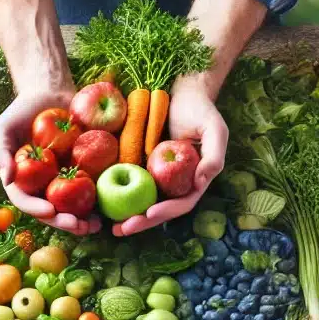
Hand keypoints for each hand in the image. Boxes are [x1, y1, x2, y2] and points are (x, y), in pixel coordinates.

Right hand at [0, 88, 101, 235]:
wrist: (50, 93)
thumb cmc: (22, 110)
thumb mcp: (4, 127)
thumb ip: (1, 152)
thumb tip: (7, 178)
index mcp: (23, 182)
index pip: (27, 201)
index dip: (37, 209)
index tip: (50, 210)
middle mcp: (43, 187)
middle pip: (52, 212)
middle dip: (64, 222)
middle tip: (77, 225)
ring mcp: (63, 182)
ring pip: (72, 209)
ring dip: (84, 221)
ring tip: (95, 226)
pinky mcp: (83, 174)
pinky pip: (90, 192)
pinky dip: (98, 203)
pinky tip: (107, 210)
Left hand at [111, 76, 227, 236]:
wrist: (180, 90)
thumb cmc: (200, 109)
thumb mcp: (214, 129)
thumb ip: (214, 156)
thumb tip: (201, 182)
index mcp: (192, 181)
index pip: (180, 204)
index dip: (165, 212)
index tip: (149, 213)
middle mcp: (174, 183)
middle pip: (158, 210)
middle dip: (141, 222)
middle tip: (121, 229)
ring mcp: (156, 177)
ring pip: (142, 203)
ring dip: (127, 217)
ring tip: (111, 226)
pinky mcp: (140, 166)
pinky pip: (129, 185)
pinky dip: (118, 196)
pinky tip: (104, 204)